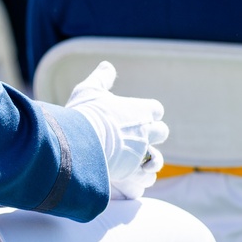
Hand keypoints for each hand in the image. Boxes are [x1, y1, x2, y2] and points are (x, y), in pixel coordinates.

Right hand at [65, 61, 168, 198]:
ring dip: (149, 158)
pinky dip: (142, 175)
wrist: (79, 141)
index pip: (156, 109)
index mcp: (138, 110)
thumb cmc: (84, 113)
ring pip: (158, 158)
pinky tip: (131, 173)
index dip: (147, 112)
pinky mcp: (134, 171)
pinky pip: (148, 176)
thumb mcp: (89, 90)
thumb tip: (107, 65)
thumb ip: (101, 78)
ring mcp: (142, 152)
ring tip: (135, 159)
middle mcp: (145, 130)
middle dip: (151, 134)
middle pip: (162, 131)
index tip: (135, 114)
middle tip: (134, 135)